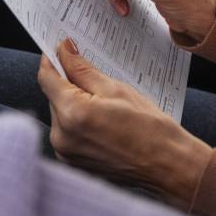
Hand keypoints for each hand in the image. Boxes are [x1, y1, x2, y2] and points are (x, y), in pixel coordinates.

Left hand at [37, 39, 210, 209]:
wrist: (169, 166)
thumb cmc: (150, 128)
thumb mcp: (116, 88)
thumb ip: (83, 69)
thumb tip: (64, 50)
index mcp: (72, 114)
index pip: (46, 78)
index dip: (52, 60)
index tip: (60, 49)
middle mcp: (62, 137)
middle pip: (53, 96)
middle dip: (68, 83)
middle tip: (94, 77)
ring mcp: (65, 153)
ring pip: (60, 114)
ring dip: (73, 103)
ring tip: (105, 105)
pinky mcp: (72, 162)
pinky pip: (67, 132)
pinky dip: (78, 122)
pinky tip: (102, 121)